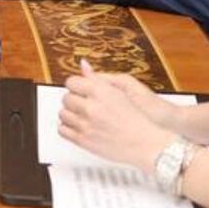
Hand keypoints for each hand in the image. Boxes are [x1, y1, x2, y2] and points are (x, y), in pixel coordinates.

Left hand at [59, 67, 181, 174]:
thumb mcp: (119, 91)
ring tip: (82, 116)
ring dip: (70, 114)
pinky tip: (79, 127)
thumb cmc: (136, 118)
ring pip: (63, 114)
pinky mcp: (83, 140)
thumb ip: (96, 78)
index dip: (75, 86)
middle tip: (84, 105)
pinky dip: (68, 128)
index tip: (79, 90)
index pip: (71, 82)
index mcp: (100, 92)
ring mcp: (85, 124)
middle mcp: (91, 107)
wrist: (146, 143)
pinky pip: (62, 130)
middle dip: (73, 101)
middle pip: (66, 98)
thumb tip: (83, 64)